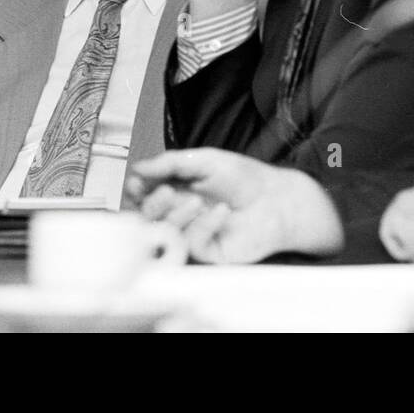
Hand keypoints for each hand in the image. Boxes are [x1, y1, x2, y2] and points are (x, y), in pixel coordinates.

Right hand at [125, 148, 342, 262]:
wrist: (277, 199)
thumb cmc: (246, 178)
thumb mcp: (206, 160)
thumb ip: (171, 162)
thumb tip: (139, 167)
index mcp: (176, 190)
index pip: (143, 195)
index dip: (136, 191)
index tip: (138, 183)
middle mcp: (180, 213)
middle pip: (147, 217)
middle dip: (152, 204)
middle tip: (166, 192)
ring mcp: (191, 233)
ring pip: (166, 232)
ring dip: (177, 215)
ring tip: (198, 200)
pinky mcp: (207, 251)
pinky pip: (192, 244)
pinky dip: (203, 227)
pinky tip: (221, 214)